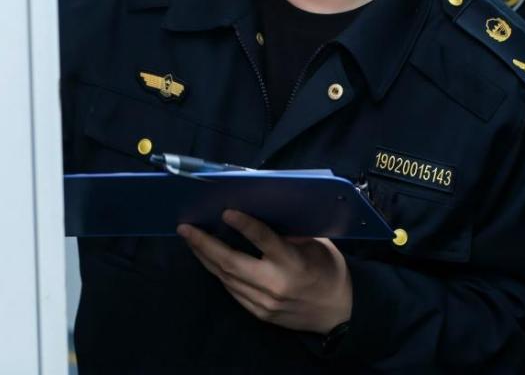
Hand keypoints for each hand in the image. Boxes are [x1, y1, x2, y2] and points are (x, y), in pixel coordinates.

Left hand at [178, 209, 352, 333]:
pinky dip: (218, 273)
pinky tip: (208, 259)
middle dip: (204, 244)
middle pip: (231, 263)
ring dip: (205, 258)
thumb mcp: (318, 244)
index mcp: (293, 263)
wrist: (339, 312)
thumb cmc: (329, 271)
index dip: (244, 225)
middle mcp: (274, 285)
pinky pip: (232, 290)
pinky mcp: (259, 313)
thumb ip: (292, 231)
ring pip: (226, 278)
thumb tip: (262, 211)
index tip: (225, 212)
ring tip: (191, 240)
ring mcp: (264, 302)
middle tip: (185, 228)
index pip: (264, 241)